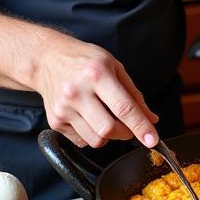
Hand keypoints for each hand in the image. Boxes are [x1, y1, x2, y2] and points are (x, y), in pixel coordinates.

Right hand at [31, 35, 159, 148]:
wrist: (47, 59)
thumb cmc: (83, 60)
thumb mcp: (114, 66)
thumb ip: (134, 94)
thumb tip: (150, 119)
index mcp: (97, 74)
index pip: (123, 108)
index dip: (140, 126)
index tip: (152, 139)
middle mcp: (78, 92)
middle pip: (108, 129)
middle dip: (126, 133)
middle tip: (129, 125)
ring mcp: (64, 108)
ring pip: (96, 140)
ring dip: (109, 136)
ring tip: (106, 117)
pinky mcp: (55, 121)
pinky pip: (82, 140)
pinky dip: (92, 135)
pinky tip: (90, 118)